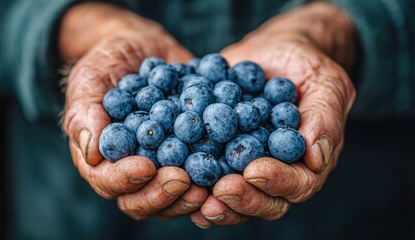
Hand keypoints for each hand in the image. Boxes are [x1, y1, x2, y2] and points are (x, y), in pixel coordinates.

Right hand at [61, 3, 207, 219]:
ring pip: (173, 196)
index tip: (146, 166)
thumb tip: (91, 154)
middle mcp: (132, 169)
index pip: (108, 181)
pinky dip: (214, 176)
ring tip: (207, 184)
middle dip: (161, 194)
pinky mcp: (189, 154)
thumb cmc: (109, 62)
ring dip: (189, 195)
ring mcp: (163, 165)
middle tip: (182, 180)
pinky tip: (229, 169)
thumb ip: (85, 113)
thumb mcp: (90, 78)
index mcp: (102, 158)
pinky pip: (200, 173)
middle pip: (141, 200)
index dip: (125, 179)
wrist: (144, 48)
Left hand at [190, 2, 356, 227]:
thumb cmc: (306, 67)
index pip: (298, 185)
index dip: (277, 182)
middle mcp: (274, 172)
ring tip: (194, 196)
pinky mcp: (218, 153)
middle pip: (263, 201)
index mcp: (305, 163)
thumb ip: (324, 119)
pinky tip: (174, 176)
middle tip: (219, 191)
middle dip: (241, 199)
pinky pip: (206, 173)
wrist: (272, 54)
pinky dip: (190, 180)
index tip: (254, 172)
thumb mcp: (326, 84)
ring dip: (213, 200)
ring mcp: (244, 166)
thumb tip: (316, 157)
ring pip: (232, 196)